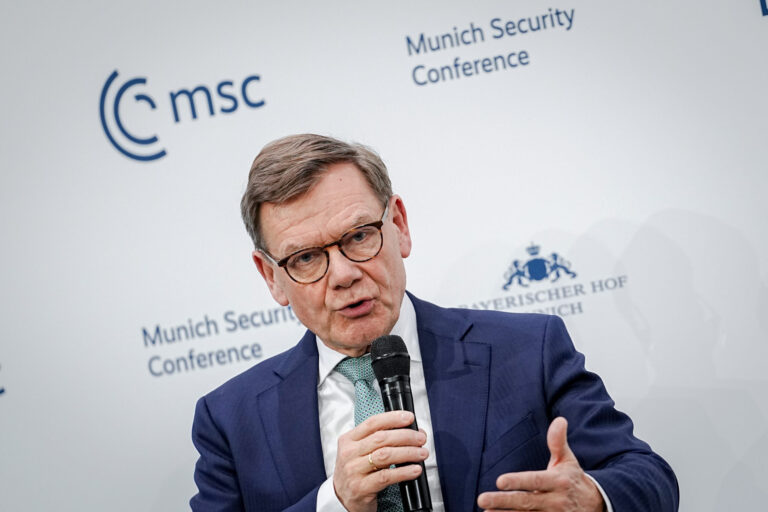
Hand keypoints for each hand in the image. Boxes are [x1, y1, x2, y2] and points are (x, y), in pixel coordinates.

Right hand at [333, 411, 427, 511]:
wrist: (342, 499)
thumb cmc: (355, 472)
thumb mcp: (359, 452)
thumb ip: (378, 441)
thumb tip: (410, 432)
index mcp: (348, 439)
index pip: (372, 423)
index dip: (393, 418)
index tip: (409, 418)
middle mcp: (349, 453)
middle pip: (381, 438)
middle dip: (406, 436)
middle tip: (420, 438)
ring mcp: (353, 471)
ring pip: (385, 455)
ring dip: (408, 452)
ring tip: (421, 453)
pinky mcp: (361, 488)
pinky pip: (386, 477)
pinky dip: (404, 472)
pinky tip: (415, 470)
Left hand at [477, 417, 604, 510]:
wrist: (595, 505)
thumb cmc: (573, 479)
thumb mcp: (568, 460)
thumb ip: (558, 441)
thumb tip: (559, 420)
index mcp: (558, 481)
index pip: (535, 481)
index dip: (518, 481)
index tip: (499, 481)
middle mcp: (556, 501)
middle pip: (526, 502)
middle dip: (503, 501)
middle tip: (482, 498)